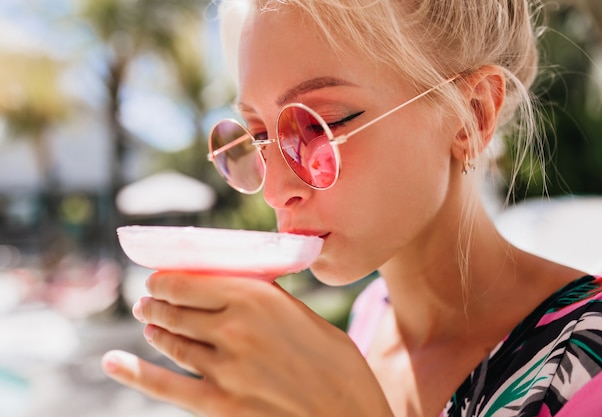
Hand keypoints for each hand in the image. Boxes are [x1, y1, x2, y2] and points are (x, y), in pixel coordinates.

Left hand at [101, 271, 392, 416]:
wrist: (349, 415)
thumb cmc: (337, 363)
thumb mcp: (303, 315)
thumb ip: (264, 300)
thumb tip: (233, 287)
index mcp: (255, 297)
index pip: (186, 282)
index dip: (164, 280)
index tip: (159, 280)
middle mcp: (233, 328)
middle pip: (174, 311)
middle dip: (156, 304)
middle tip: (149, 302)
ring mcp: (223, 369)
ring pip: (171, 343)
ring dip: (155, 331)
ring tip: (150, 325)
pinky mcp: (219, 405)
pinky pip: (165, 385)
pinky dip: (134, 373)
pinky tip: (114, 362)